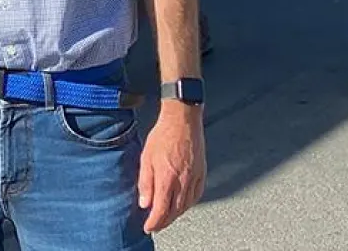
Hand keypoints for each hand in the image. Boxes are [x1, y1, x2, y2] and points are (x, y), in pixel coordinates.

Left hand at [138, 105, 205, 233]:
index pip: (161, 209)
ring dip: (176, 215)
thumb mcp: (146, 158)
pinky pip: (197, 195)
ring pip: (186, 205)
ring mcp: (194, 178)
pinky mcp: (202, 173)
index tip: (149, 227)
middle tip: (156, 225)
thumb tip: (145, 203)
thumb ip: (145, 183)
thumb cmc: (163, 135)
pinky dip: (189, 204)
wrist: (182, 120)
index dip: (155, 222)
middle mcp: (183, 181)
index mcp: (167, 177)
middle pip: (175, 211)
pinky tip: (183, 205)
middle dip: (164, 221)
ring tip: (167, 217)